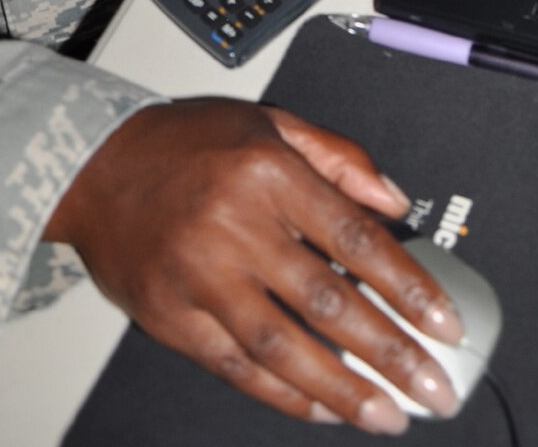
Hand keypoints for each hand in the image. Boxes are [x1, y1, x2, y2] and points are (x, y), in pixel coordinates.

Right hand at [45, 100, 464, 432]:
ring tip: (387, 415)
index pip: (357, 240)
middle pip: (329, 303)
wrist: (93, 165)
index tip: (445, 324)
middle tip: (433, 388)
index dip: (409, 288)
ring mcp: (200, 277)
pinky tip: (323, 409)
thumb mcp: (271, 121)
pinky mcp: (170, 317)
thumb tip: (395, 200)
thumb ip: (339, 157)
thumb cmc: (185, 141)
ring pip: (284, 348)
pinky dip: (283, 395)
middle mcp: (236, 226)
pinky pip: (236, 368)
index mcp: (269, 173)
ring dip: (343, 390)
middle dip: (390, 354)